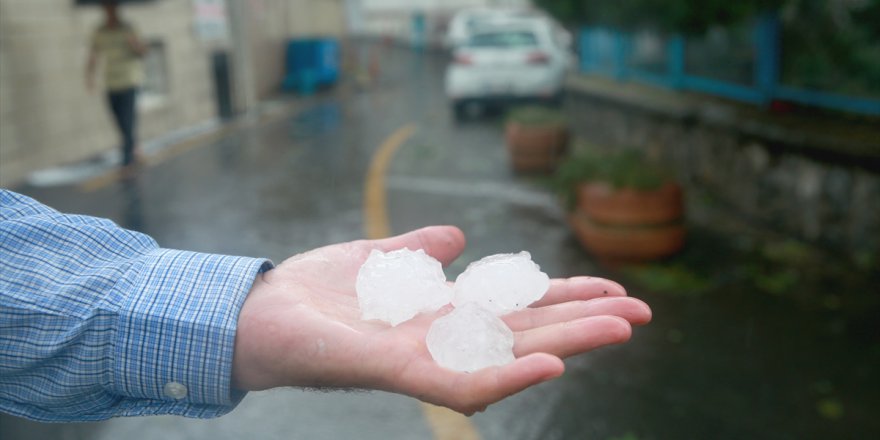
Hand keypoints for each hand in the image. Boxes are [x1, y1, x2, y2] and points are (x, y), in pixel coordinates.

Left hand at [231, 226, 650, 413]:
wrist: (257, 314)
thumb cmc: (314, 292)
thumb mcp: (379, 258)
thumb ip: (420, 250)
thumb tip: (460, 236)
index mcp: (444, 312)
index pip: (519, 305)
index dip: (566, 296)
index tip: (613, 287)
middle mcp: (444, 338)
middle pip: (528, 329)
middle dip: (584, 321)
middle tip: (642, 313)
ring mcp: (424, 358)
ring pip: (510, 355)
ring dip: (565, 343)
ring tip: (619, 329)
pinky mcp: (396, 372)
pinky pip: (461, 382)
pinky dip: (507, 374)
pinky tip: (550, 363)